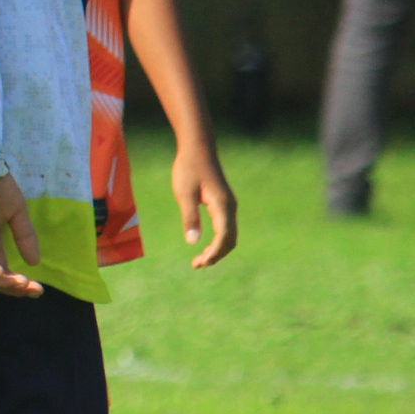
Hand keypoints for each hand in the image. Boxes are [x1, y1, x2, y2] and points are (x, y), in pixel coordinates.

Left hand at [0, 172, 41, 295]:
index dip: (19, 285)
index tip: (38, 289)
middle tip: (34, 290)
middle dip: (13, 288)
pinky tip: (1, 270)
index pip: (4, 273)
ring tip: (21, 282)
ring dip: (2, 281)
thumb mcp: (18, 215)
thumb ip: (25, 237)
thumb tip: (35, 263)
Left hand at [171, 141, 238, 266]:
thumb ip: (189, 216)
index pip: (224, 237)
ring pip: (230, 235)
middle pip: (230, 240)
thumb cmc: (188, 168)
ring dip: (217, 249)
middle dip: (216, 255)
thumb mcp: (184, 193)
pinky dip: (218, 240)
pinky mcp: (224, 204)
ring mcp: (229, 206)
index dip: (214, 253)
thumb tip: (192, 242)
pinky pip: (226, 228)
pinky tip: (205, 244)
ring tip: (199, 260)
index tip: (199, 263)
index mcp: (222, 205)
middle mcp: (230, 207)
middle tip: (196, 265)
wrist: (198, 148)